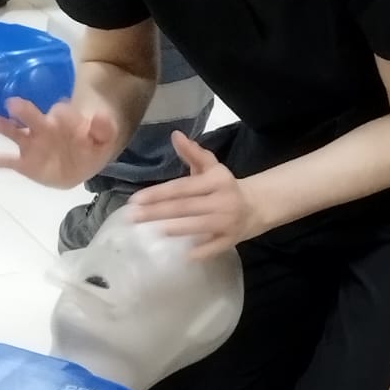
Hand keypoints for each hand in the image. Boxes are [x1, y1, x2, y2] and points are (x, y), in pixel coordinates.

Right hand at [0, 98, 118, 188]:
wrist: (81, 163)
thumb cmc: (90, 145)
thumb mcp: (103, 138)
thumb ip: (103, 128)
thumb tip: (100, 116)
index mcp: (63, 121)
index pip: (61, 113)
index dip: (63, 113)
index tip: (62, 112)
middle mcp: (43, 129)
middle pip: (32, 117)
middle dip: (24, 110)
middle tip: (13, 103)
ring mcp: (32, 145)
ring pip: (16, 134)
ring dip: (5, 127)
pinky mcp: (25, 163)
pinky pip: (10, 162)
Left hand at [126, 131, 258, 258]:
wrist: (256, 207)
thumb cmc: (225, 187)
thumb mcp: (211, 168)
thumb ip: (192, 153)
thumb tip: (175, 135)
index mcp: (216, 181)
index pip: (182, 188)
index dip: (158, 193)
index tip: (136, 200)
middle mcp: (222, 201)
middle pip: (185, 207)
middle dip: (157, 212)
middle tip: (133, 217)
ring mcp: (227, 222)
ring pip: (197, 226)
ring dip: (175, 228)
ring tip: (152, 230)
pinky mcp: (231, 240)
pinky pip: (214, 247)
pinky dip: (200, 251)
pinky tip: (183, 254)